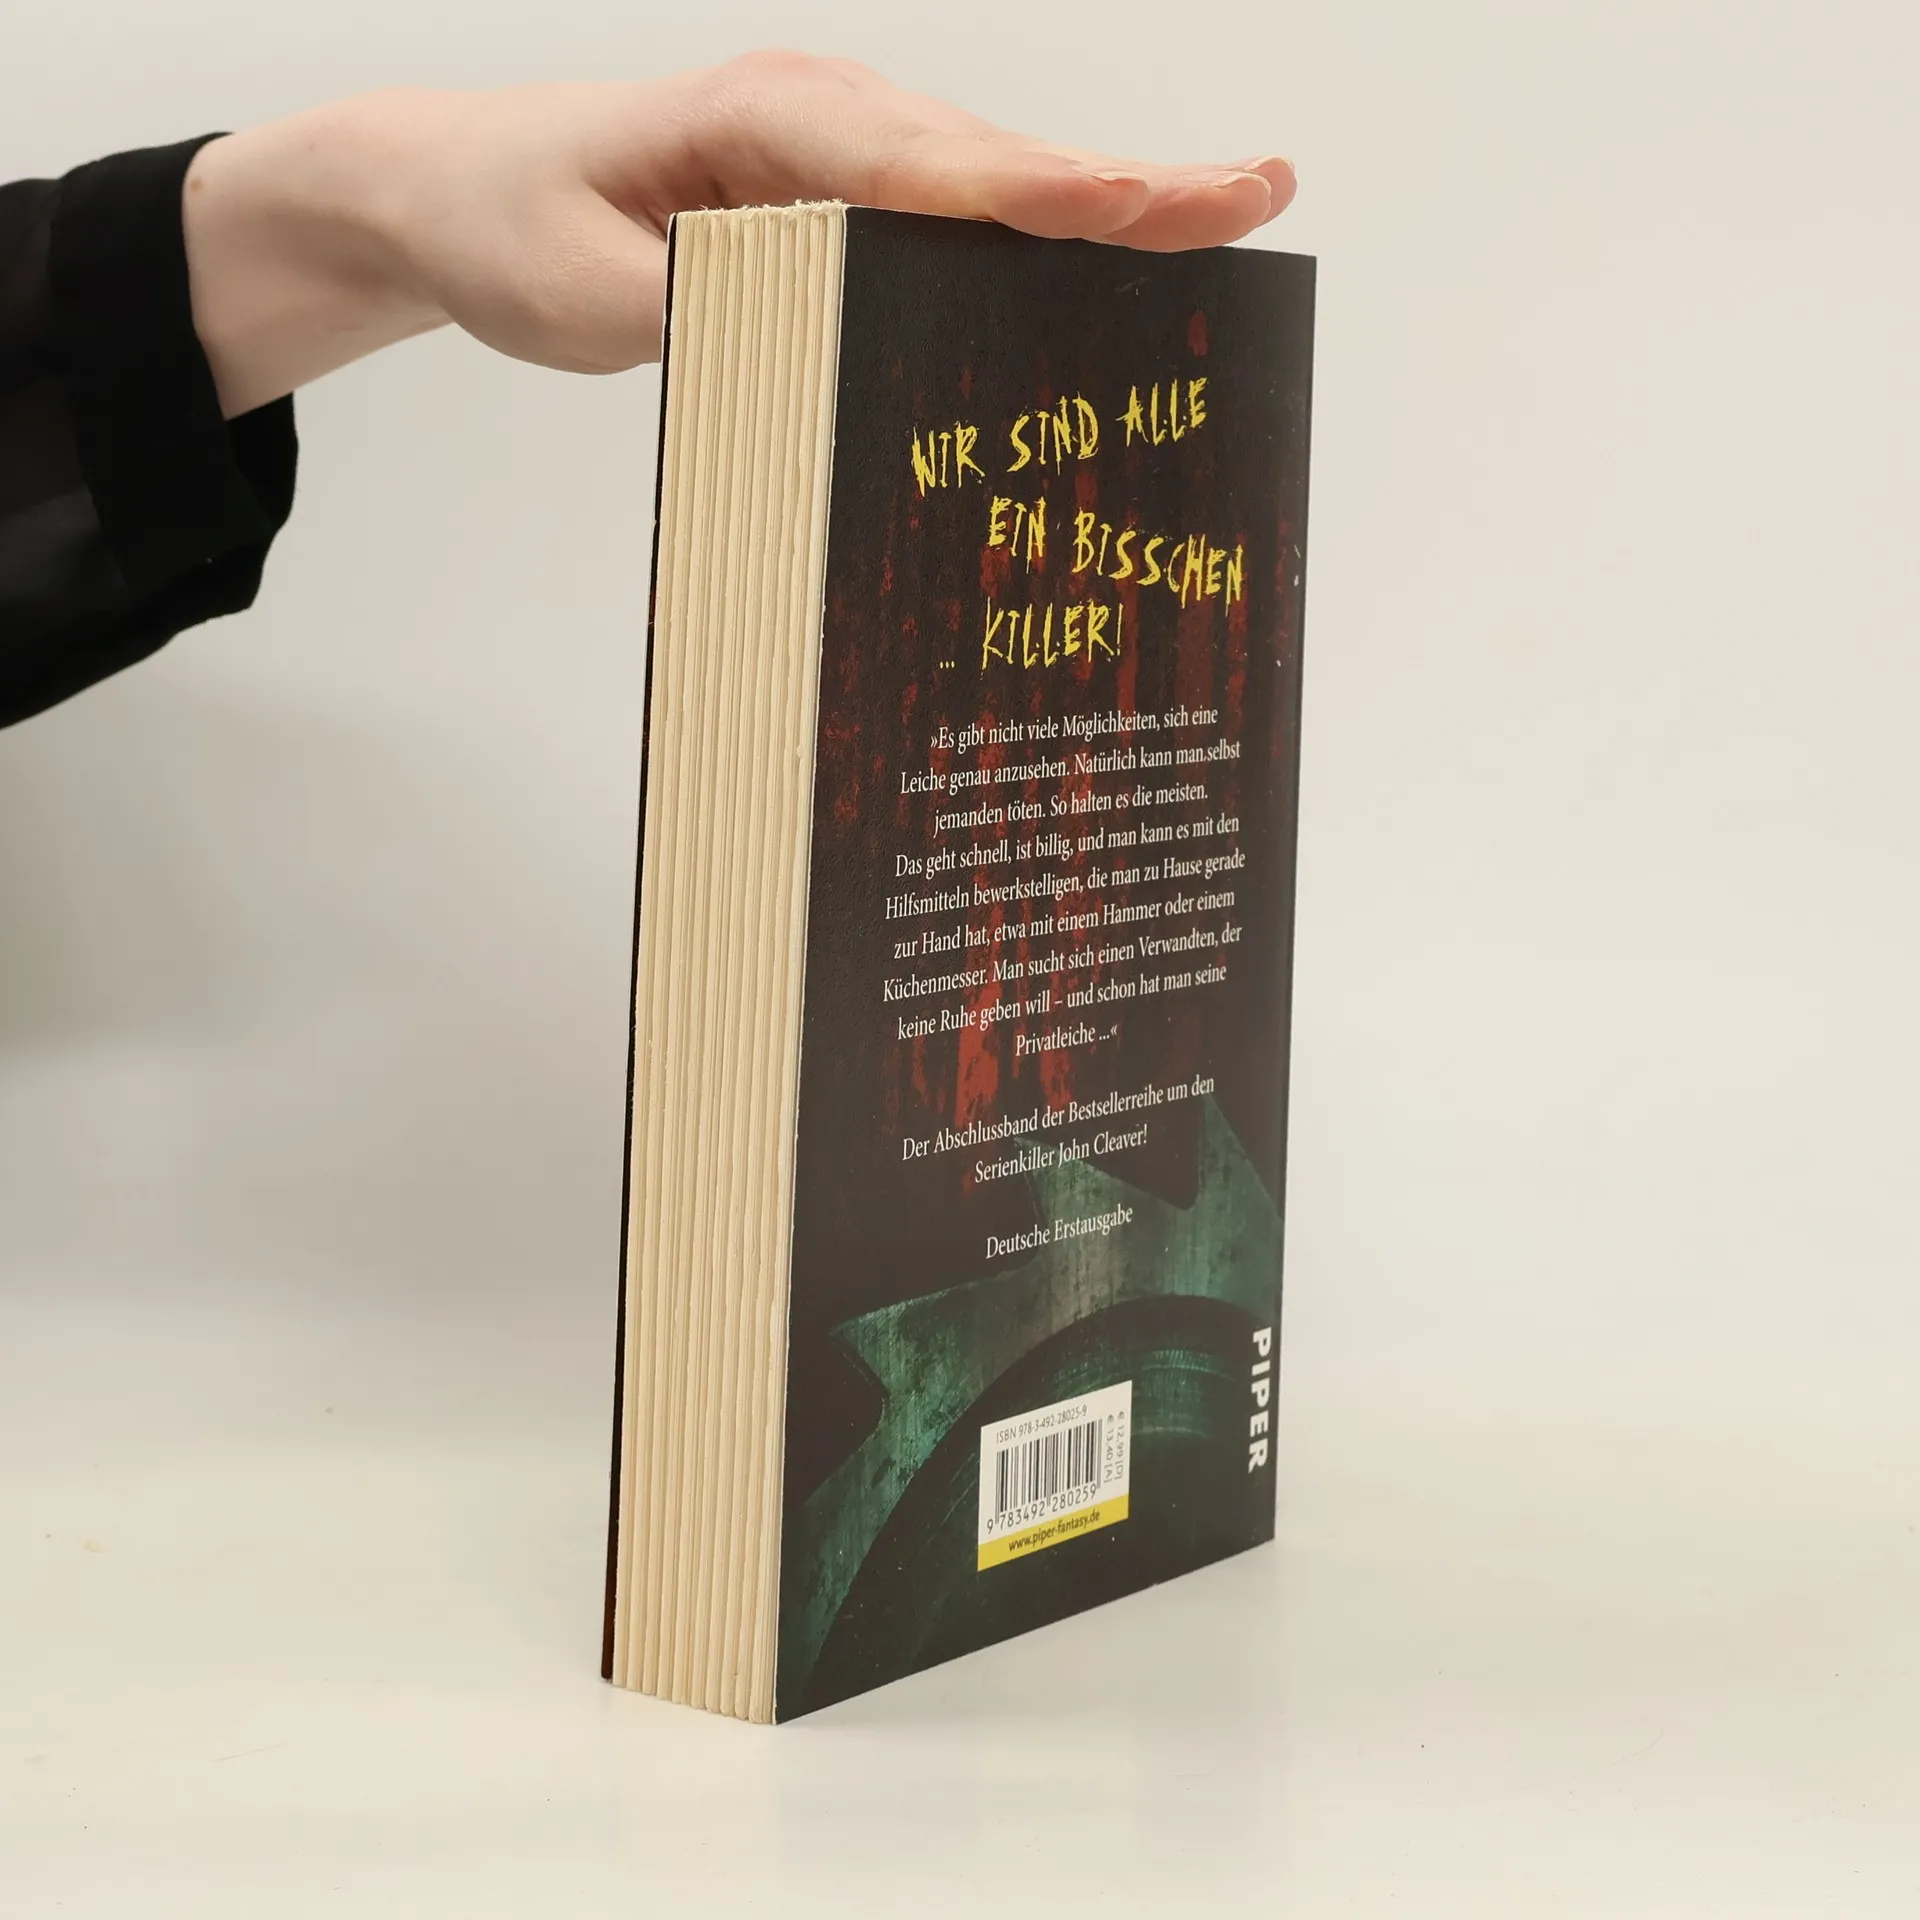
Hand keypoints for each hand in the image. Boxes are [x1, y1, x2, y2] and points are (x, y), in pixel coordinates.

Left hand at [185, 52, 1296, 416]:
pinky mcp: (841, 199)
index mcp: (762, 126)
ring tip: (1232, 219)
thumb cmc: (516, 223)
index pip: (920, 165)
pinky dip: (1041, 239)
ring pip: (993, 182)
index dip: (1032, 191)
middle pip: (995, 160)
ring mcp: (839, 156)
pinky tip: (1109, 268)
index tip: (1132, 204)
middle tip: (1256, 196)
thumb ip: (698, 314)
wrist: (463, 188)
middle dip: (1128, 184)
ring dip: (1110, 207)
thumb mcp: (582, 290)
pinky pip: (957, 217)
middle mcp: (821, 122)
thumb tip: (813, 338)